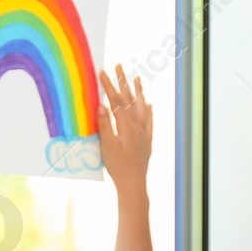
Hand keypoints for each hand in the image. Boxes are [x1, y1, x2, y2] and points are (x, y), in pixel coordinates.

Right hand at [97, 64, 152, 193]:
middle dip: (123, 82)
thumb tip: (101, 105)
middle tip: (118, 66)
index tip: (102, 72)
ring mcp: (145, 132)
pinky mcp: (147, 141)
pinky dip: (149, 110)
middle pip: (130, 99)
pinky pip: (150, 121)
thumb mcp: (107, 147)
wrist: (133, 184)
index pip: (117, 101)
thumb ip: (105, 125)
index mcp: (127, 125)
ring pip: (142, 107)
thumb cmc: (118, 168)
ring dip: (138, 92)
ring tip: (137, 77)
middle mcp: (138, 126)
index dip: (108, 86)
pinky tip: (150, 104)